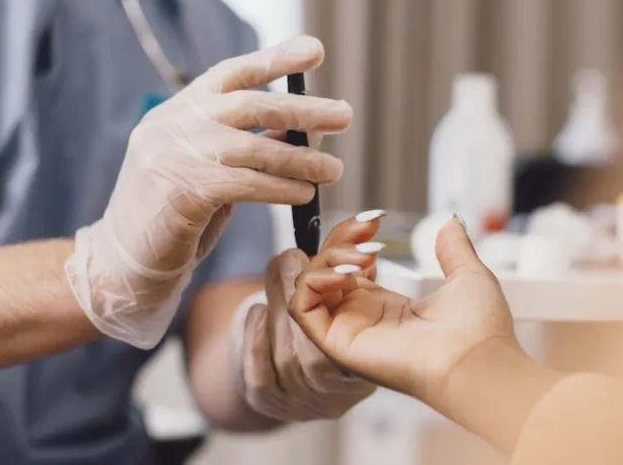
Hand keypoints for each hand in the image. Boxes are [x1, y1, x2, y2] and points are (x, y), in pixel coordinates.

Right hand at [65, 36, 352, 348]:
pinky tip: (304, 195)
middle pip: (249, 105)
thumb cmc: (173, 215)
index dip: (275, 59)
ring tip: (335, 169)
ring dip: (301, 159)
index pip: (232, 73)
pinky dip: (280, 188)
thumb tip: (299, 132)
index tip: (315, 49)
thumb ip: (242, 145)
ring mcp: (171, 154)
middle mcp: (172, 124)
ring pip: (252, 147)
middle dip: (302, 109)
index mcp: (178, 110)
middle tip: (344, 114)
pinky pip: (244, 184)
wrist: (122, 260)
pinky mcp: (180, 191)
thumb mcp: (207, 168)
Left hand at [236, 212, 385, 419]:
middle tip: (291, 256)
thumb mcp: (357, 291)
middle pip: (309, 346)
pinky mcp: (268, 400)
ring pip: (282, 354)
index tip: (327, 261)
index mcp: (366, 365)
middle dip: (298, 292)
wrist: (313, 371)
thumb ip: (357, 262)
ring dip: (275, 304)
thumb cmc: (342, 320)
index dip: (333, 295)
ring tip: (279, 271)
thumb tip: (366, 222)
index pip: (345, 338)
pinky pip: (257, 371)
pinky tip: (260, 311)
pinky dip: (255, 336)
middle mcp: (335, 391)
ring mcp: (301, 400)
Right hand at [289, 217, 521, 409]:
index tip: (375, 218)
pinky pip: (303, 308)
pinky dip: (314, 281)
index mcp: (388, 307)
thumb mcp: (467, 276)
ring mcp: (349, 330)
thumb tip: (450, 224)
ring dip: (327, 258)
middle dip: (340, 239)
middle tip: (368, 229)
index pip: (348, 266)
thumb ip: (453, 249)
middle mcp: (364, 318)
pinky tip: (347, 271)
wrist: (479, 361)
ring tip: (363, 255)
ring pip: (310, 285)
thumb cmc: (479, 331)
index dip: (353, 238)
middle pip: (326, 270)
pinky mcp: (339, 343)